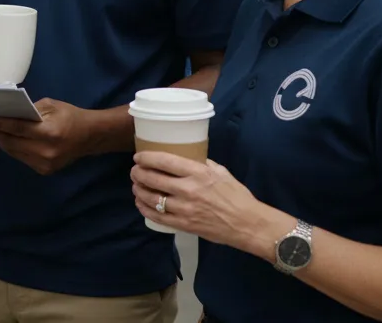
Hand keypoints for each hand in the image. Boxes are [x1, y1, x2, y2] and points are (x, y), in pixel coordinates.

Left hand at [0, 98, 93, 174]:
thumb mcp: (50, 105)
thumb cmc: (70, 116)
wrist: (90, 137)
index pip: (17, 129)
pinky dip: (11, 148)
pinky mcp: (44, 170)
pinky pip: (21, 157)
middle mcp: (45, 151)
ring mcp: (44, 164)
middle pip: (11, 143)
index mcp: (48, 133)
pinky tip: (2, 140)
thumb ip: (29, 110)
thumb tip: (6, 113)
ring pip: (13, 152)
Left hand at [130, 151, 285, 250]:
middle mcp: (188, 189)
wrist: (247, 224)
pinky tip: (141, 203)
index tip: (138, 157)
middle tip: (134, 171)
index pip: (164, 161)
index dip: (146, 158)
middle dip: (138, 173)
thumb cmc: (236, 195)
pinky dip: (145, 208)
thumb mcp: (221, 172)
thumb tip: (185, 157)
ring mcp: (184, 209)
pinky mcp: (183, 225)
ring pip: (151, 198)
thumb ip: (201, 164)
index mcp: (198, 173)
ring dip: (139, 190)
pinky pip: (157, 216)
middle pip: (153, 178)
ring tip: (136, 186)